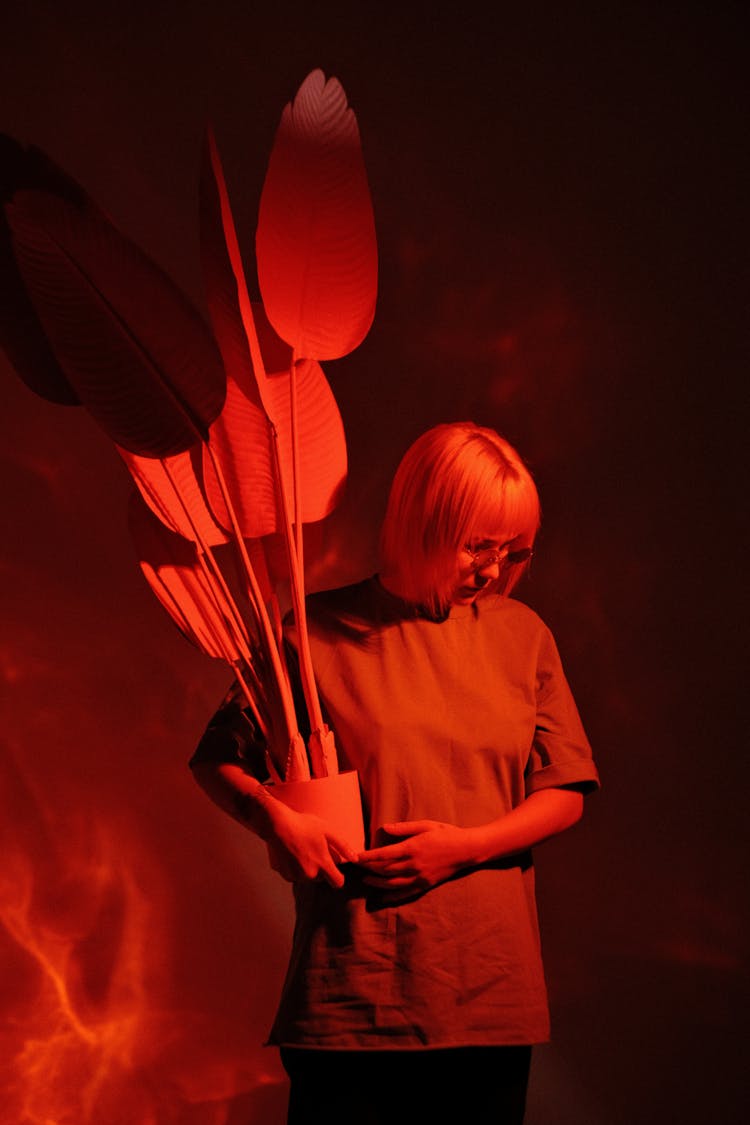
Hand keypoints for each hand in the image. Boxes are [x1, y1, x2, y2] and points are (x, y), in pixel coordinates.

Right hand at [265, 800, 357, 888]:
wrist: (278, 825)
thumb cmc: (305, 825)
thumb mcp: (328, 831)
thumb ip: (343, 846)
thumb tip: (355, 859)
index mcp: (322, 864)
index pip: (337, 883)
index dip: (338, 877)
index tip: (335, 869)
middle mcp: (309, 874)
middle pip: (321, 878)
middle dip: (320, 868)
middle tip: (315, 850)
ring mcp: (295, 875)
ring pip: (307, 877)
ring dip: (307, 868)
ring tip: (303, 849)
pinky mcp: (284, 874)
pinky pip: (294, 875)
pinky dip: (295, 868)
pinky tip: (292, 853)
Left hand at [357, 820, 472, 897]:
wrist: (467, 850)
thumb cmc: (447, 834)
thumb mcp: (426, 825)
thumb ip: (404, 828)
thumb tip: (385, 828)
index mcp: (412, 847)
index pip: (384, 854)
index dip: (368, 857)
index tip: (356, 857)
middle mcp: (414, 864)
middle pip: (386, 869)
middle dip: (369, 868)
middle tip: (356, 867)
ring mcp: (420, 876)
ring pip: (393, 883)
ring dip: (377, 882)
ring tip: (366, 880)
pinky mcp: (426, 884)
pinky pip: (406, 893)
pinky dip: (392, 896)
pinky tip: (383, 897)